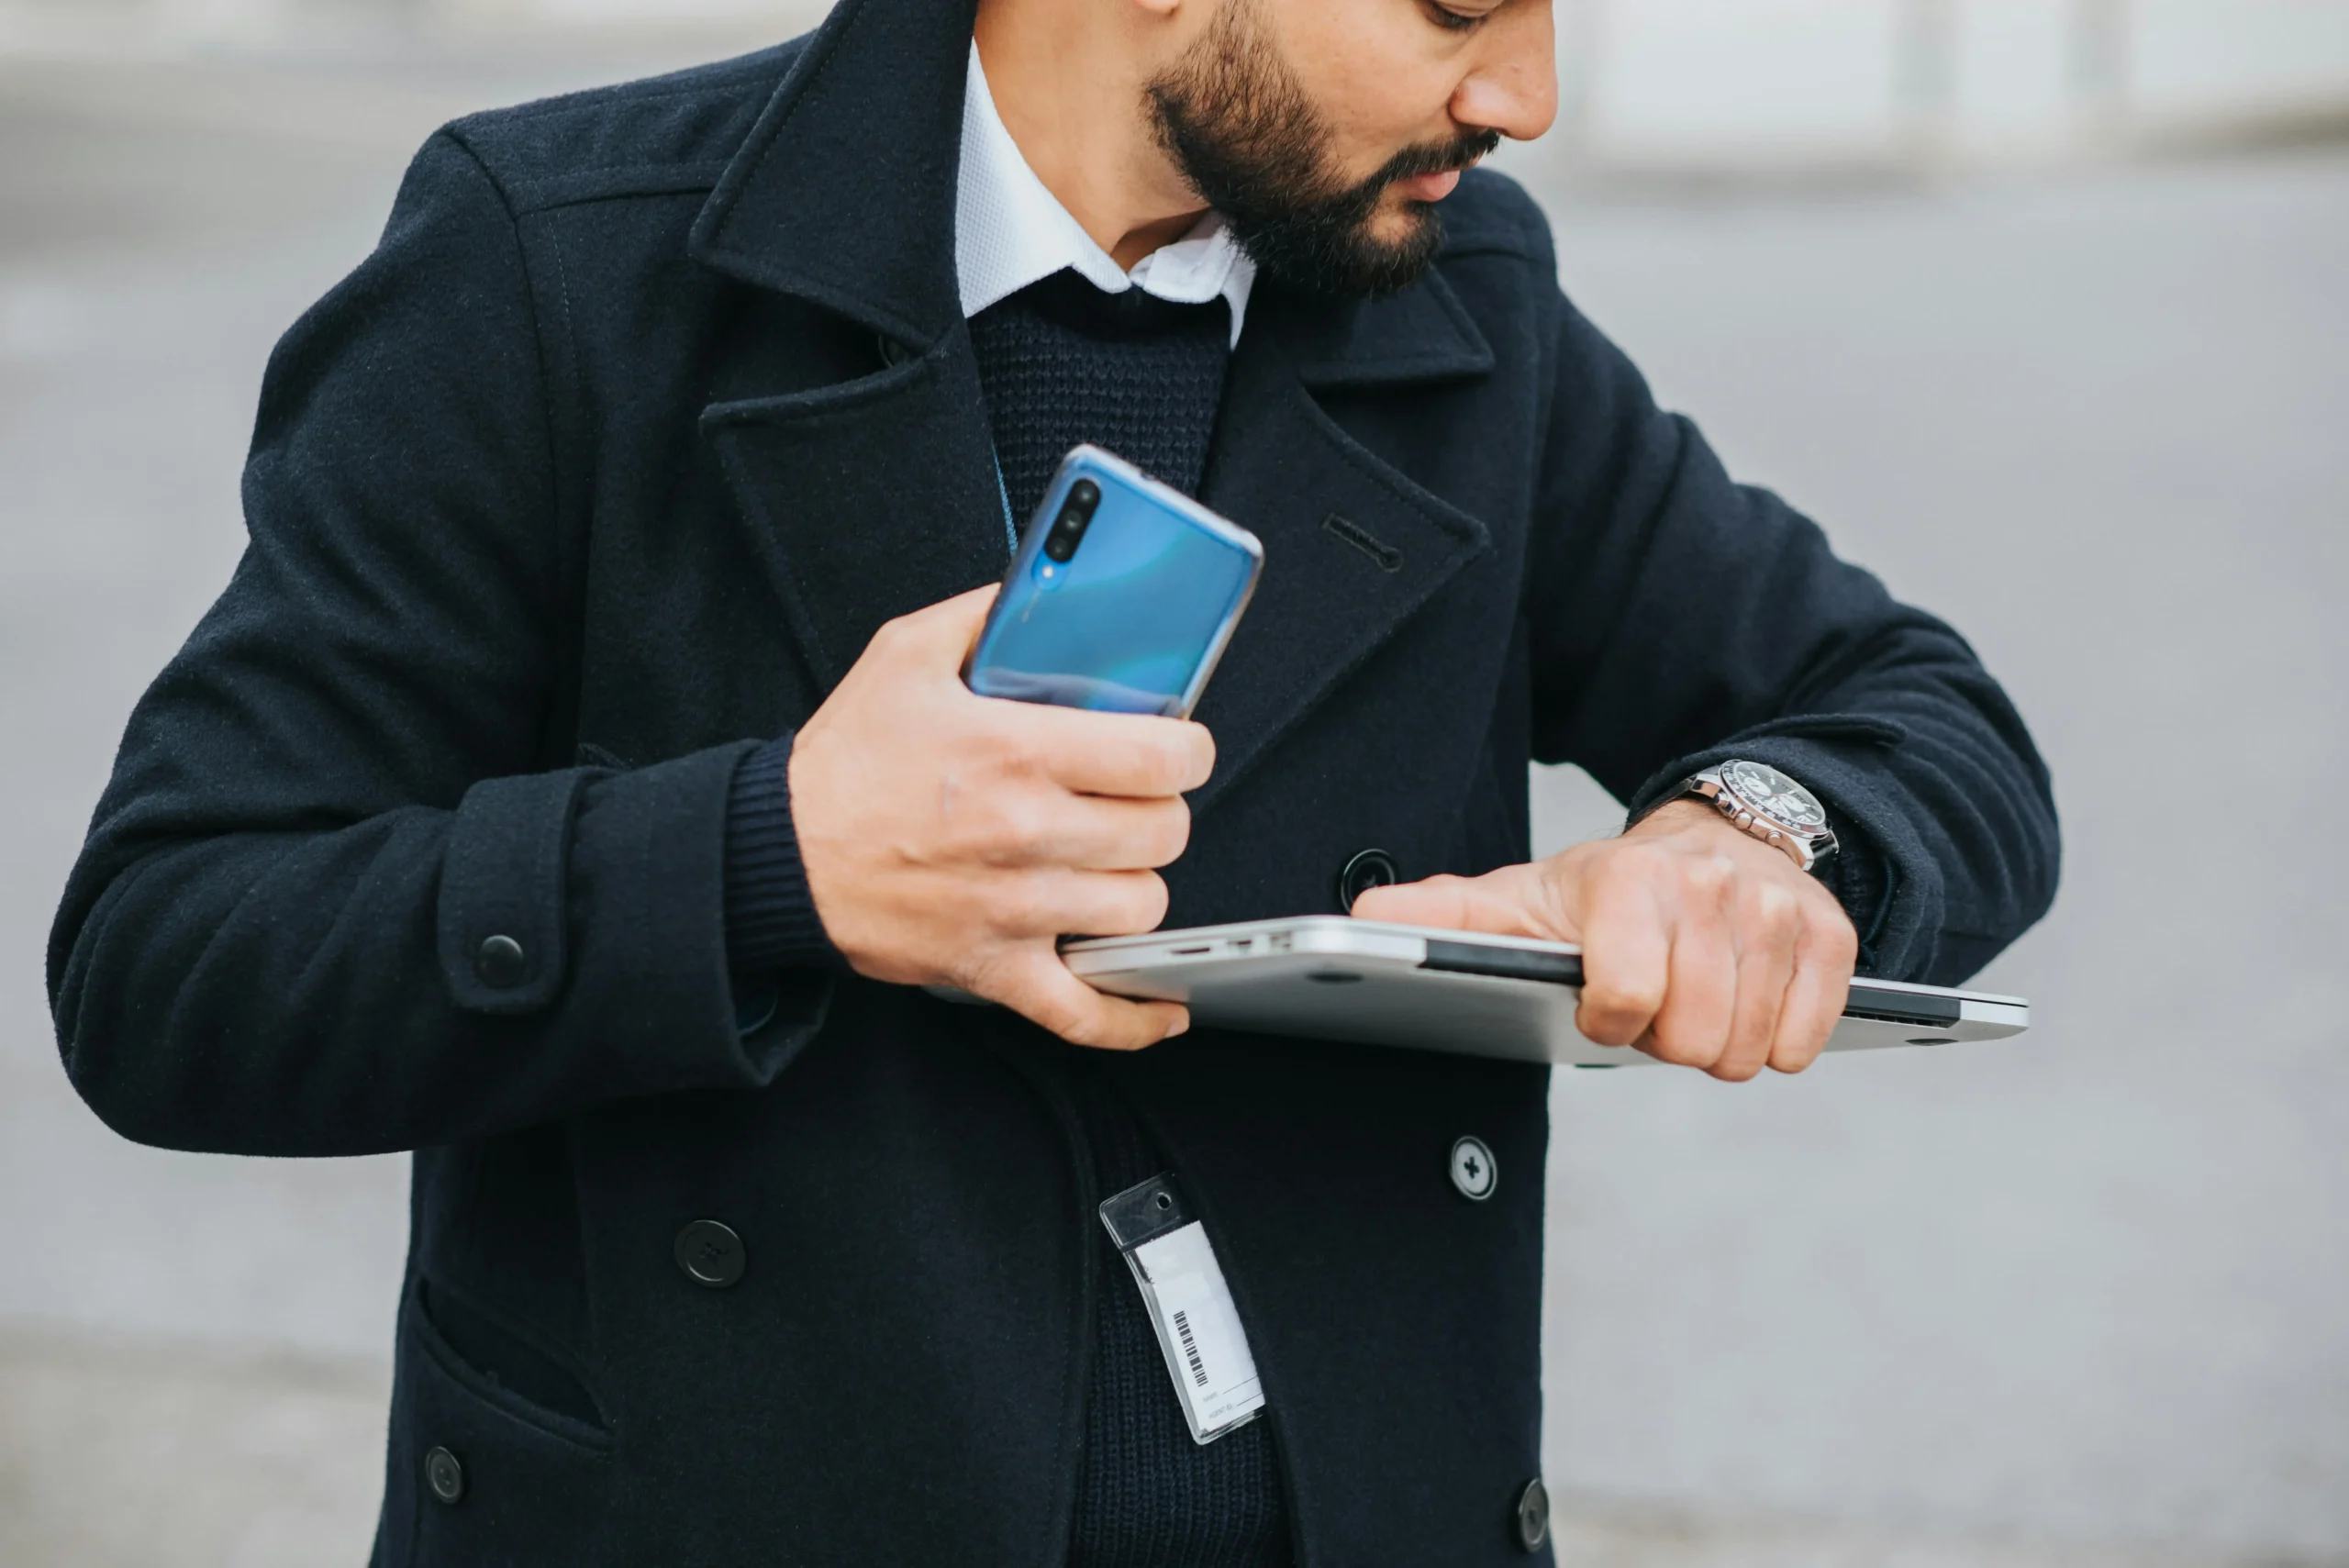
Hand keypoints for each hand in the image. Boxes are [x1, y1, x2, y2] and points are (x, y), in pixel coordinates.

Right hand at [789, 587, 1213, 1050]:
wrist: (777, 853)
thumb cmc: (845, 761)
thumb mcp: (906, 655)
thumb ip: (985, 616)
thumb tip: (1047, 589)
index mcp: (1015, 751)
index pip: (1160, 755)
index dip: (1188, 749)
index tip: (1180, 746)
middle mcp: (1026, 832)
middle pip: (1163, 833)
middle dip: (1161, 811)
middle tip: (1137, 800)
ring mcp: (1015, 908)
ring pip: (1142, 910)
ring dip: (1137, 885)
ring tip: (1115, 863)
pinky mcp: (994, 966)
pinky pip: (1085, 1012)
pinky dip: (1132, 1018)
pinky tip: (1161, 1007)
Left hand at [1349, 801, 1857, 1078]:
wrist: (1712, 840)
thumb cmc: (1603, 894)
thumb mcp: (1520, 901)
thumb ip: (1443, 917)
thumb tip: (1361, 917)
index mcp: (1627, 881)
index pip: (1625, 999)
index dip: (1609, 1018)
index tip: (1601, 998)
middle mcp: (1709, 886)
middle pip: (1692, 1039)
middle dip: (1665, 1037)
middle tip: (1654, 997)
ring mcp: (1778, 911)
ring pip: (1747, 1049)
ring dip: (1715, 1040)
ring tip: (1693, 994)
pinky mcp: (1832, 937)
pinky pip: (1803, 1039)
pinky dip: (1773, 1037)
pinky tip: (1745, 999)